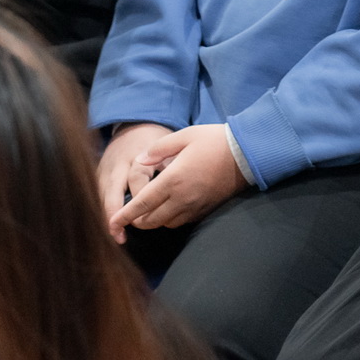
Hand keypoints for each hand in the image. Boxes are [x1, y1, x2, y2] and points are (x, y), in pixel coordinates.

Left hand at [106, 124, 245, 240]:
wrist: (248, 153)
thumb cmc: (215, 141)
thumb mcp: (185, 136)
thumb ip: (159, 149)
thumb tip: (140, 161)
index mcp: (173, 179)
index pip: (142, 204)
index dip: (124, 216)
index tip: (112, 223)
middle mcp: (182, 198)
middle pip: (151, 220)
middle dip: (137, 221)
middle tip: (130, 214)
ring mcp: (195, 206)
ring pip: (166, 224)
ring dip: (154, 221)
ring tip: (149, 211)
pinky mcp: (206, 209)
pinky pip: (182, 222)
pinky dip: (170, 219)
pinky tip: (170, 208)